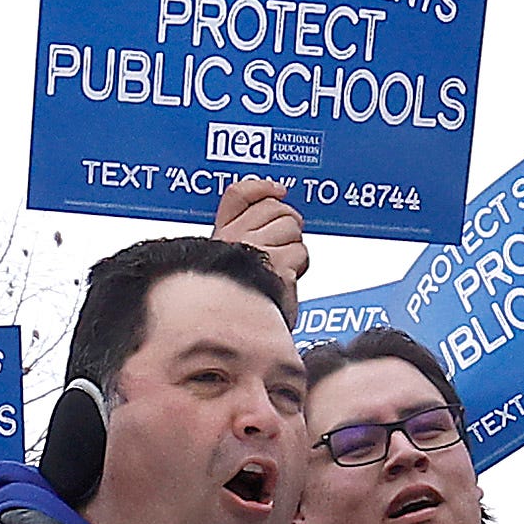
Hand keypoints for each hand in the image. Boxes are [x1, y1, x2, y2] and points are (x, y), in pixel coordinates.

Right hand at [209, 178, 310, 295]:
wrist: (236, 335)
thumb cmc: (238, 301)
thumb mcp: (231, 261)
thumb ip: (247, 230)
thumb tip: (277, 197)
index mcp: (222, 234)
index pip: (239, 194)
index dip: (262, 187)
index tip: (278, 191)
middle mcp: (236, 238)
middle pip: (277, 209)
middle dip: (288, 225)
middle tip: (280, 247)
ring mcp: (257, 251)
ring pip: (293, 231)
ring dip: (294, 250)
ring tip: (278, 269)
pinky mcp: (277, 268)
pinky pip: (301, 255)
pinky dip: (298, 269)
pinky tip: (282, 282)